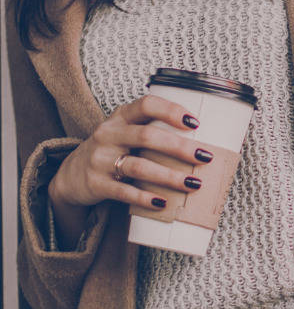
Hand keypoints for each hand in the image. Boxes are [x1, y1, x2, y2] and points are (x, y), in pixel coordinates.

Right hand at [48, 94, 209, 212]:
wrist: (70, 175)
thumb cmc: (113, 151)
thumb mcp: (126, 133)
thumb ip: (155, 132)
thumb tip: (208, 142)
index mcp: (120, 117)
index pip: (146, 105)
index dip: (171, 111)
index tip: (196, 123)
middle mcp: (108, 134)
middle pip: (146, 136)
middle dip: (179, 147)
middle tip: (205, 157)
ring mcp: (100, 159)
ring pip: (138, 166)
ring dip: (169, 176)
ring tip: (194, 183)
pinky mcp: (96, 183)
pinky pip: (123, 191)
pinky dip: (145, 197)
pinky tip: (164, 203)